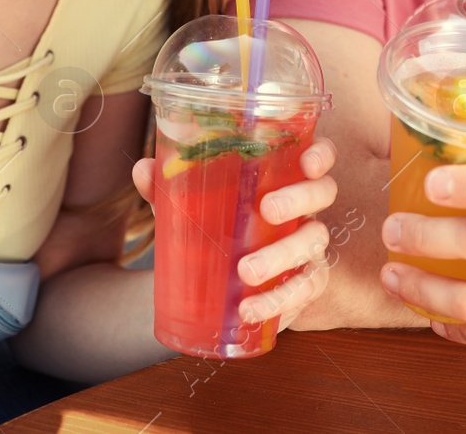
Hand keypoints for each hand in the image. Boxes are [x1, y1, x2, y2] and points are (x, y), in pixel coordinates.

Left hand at [134, 137, 337, 328]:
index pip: (317, 155)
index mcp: (285, 177)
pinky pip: (304, 291)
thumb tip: (143, 169)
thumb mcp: (192, 205)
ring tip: (246, 272)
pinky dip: (278, 301)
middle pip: (322, 193)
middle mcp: (305, 208)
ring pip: (313, 243)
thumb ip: (170, 187)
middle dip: (299, 198)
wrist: (222, 281)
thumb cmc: (216, 227)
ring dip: (283, 255)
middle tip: (267, 210)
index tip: (308, 160)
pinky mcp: (305, 284)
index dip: (321, 154)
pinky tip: (249, 310)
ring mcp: (309, 246)